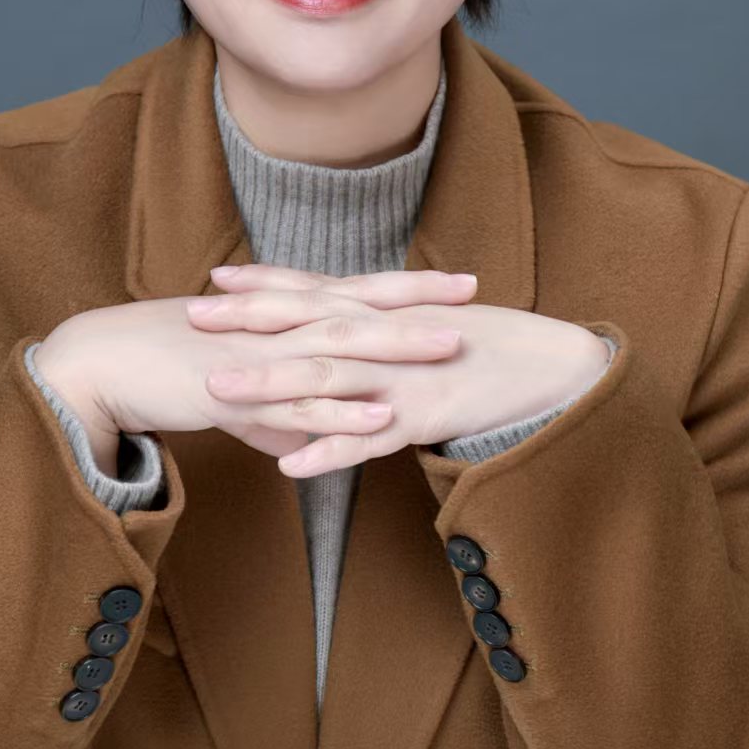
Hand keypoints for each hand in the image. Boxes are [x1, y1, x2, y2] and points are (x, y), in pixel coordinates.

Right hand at [31, 268, 482, 466]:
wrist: (96, 367)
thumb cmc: (158, 373)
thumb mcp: (225, 392)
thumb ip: (268, 416)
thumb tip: (299, 446)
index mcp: (272, 316)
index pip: (351, 292)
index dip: (403, 288)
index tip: (454, 282)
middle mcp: (272, 324)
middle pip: (357, 307)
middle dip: (417, 302)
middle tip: (473, 293)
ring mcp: (258, 355)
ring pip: (339, 348)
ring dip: (396, 348)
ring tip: (450, 348)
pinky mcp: (238, 391)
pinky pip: (299, 403)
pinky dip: (344, 410)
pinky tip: (384, 416)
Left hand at [187, 262, 610, 477]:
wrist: (556, 368)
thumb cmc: (494, 351)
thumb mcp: (432, 329)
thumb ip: (388, 330)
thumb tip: (352, 332)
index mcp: (389, 314)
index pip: (317, 292)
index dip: (265, 285)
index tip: (214, 281)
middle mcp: (390, 336)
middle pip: (308, 324)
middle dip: (248, 322)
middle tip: (192, 318)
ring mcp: (404, 375)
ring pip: (328, 378)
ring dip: (270, 385)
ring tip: (216, 392)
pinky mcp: (425, 414)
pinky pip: (370, 438)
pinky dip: (330, 450)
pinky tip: (289, 467)